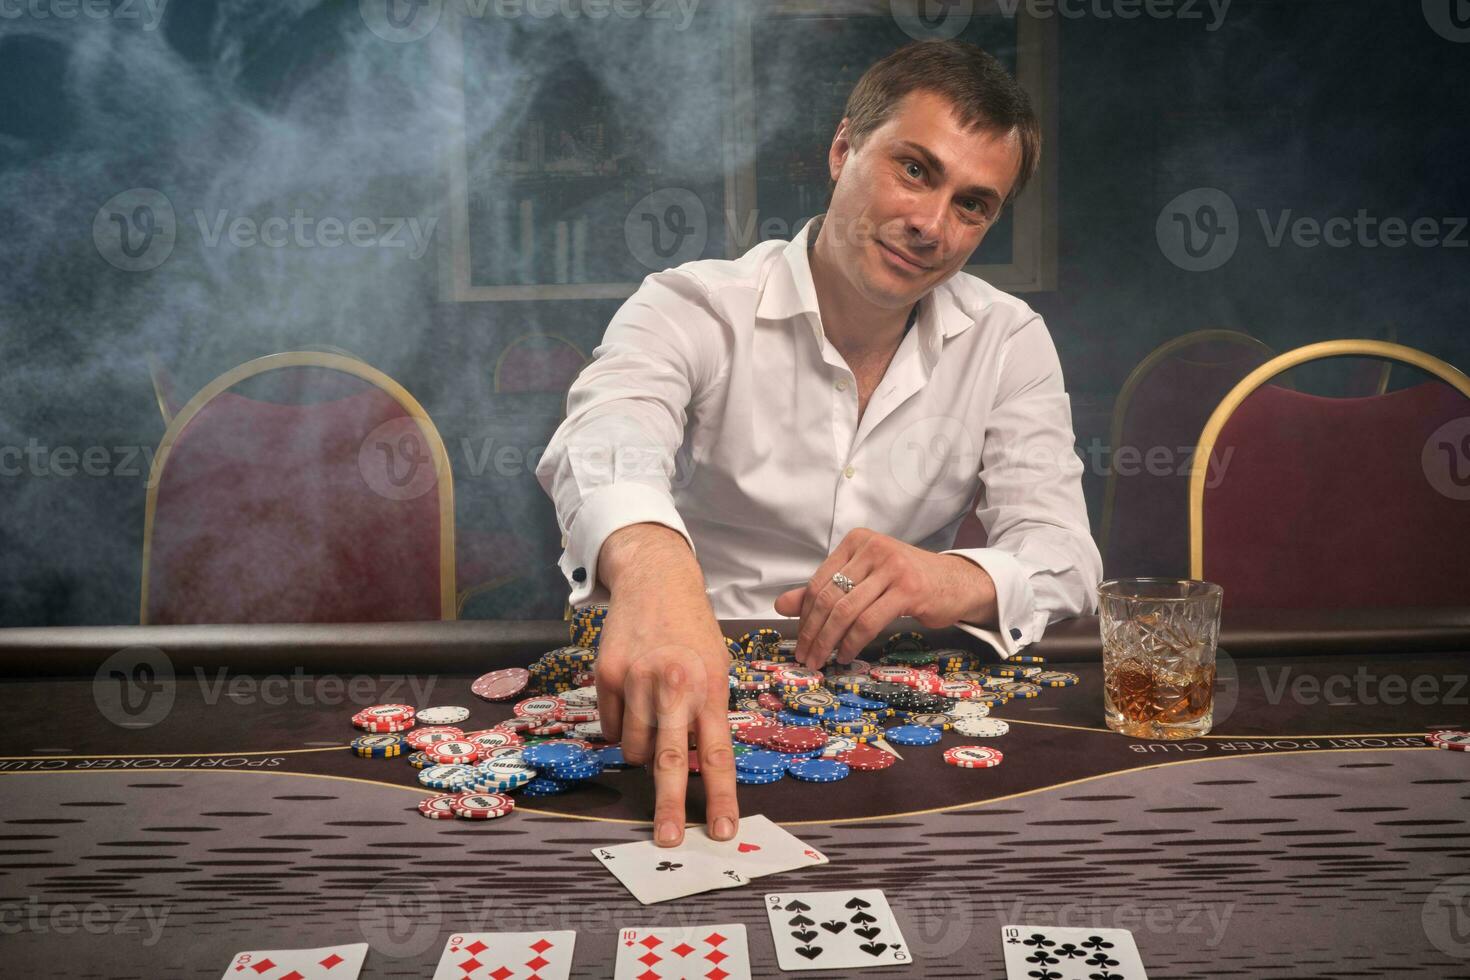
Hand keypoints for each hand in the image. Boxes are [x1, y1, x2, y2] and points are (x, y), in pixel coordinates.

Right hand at [595, 525, 738, 847]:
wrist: (656, 580)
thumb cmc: (693, 631)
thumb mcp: (717, 668)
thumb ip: (709, 714)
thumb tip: (697, 767)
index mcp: (709, 688)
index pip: (719, 753)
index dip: (722, 797)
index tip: (723, 831)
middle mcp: (674, 686)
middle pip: (670, 760)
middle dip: (671, 806)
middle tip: (670, 840)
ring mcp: (637, 680)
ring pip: (633, 748)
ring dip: (642, 750)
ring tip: (653, 717)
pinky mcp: (607, 676)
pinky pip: (610, 727)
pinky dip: (620, 726)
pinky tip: (632, 698)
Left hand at [773, 528, 996, 669]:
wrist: (956, 582)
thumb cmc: (906, 582)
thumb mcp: (863, 580)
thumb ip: (825, 590)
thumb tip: (781, 605)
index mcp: (856, 541)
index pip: (819, 581)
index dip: (804, 615)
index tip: (800, 640)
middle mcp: (872, 548)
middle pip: (829, 596)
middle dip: (812, 632)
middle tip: (806, 656)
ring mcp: (892, 566)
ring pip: (846, 610)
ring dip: (829, 641)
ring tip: (822, 660)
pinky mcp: (908, 588)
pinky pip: (869, 621)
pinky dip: (853, 642)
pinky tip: (847, 654)